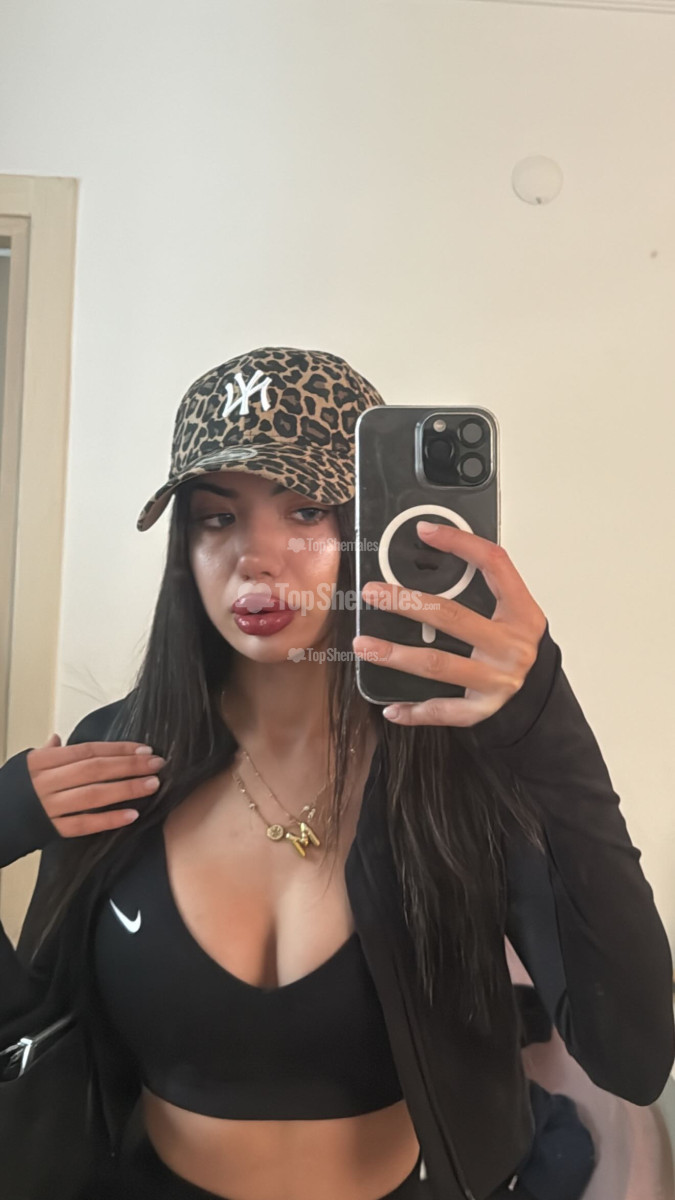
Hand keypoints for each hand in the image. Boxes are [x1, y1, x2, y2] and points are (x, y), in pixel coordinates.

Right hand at [25, 734, 165, 837]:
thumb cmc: (11, 790)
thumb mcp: (24, 765)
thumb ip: (46, 753)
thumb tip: (57, 739)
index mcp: (43, 762)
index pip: (88, 751)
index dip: (118, 749)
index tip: (145, 749)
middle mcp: (47, 782)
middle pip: (95, 770)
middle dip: (129, 765)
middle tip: (157, 764)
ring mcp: (50, 807)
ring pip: (93, 795)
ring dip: (126, 789)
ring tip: (152, 785)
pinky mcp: (52, 829)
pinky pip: (84, 824)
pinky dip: (109, 820)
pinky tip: (132, 814)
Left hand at [352, 521, 547, 726]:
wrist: (540, 695)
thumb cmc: (517, 647)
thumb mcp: (513, 612)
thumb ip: (483, 588)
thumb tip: (433, 553)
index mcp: (521, 613)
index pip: (494, 565)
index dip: (460, 543)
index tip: (426, 531)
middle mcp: (511, 646)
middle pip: (452, 617)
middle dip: (406, 603)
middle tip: (373, 593)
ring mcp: (497, 680)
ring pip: (438, 665)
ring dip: (396, 655)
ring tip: (363, 645)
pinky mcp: (482, 709)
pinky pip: (442, 710)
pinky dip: (414, 711)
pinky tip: (390, 706)